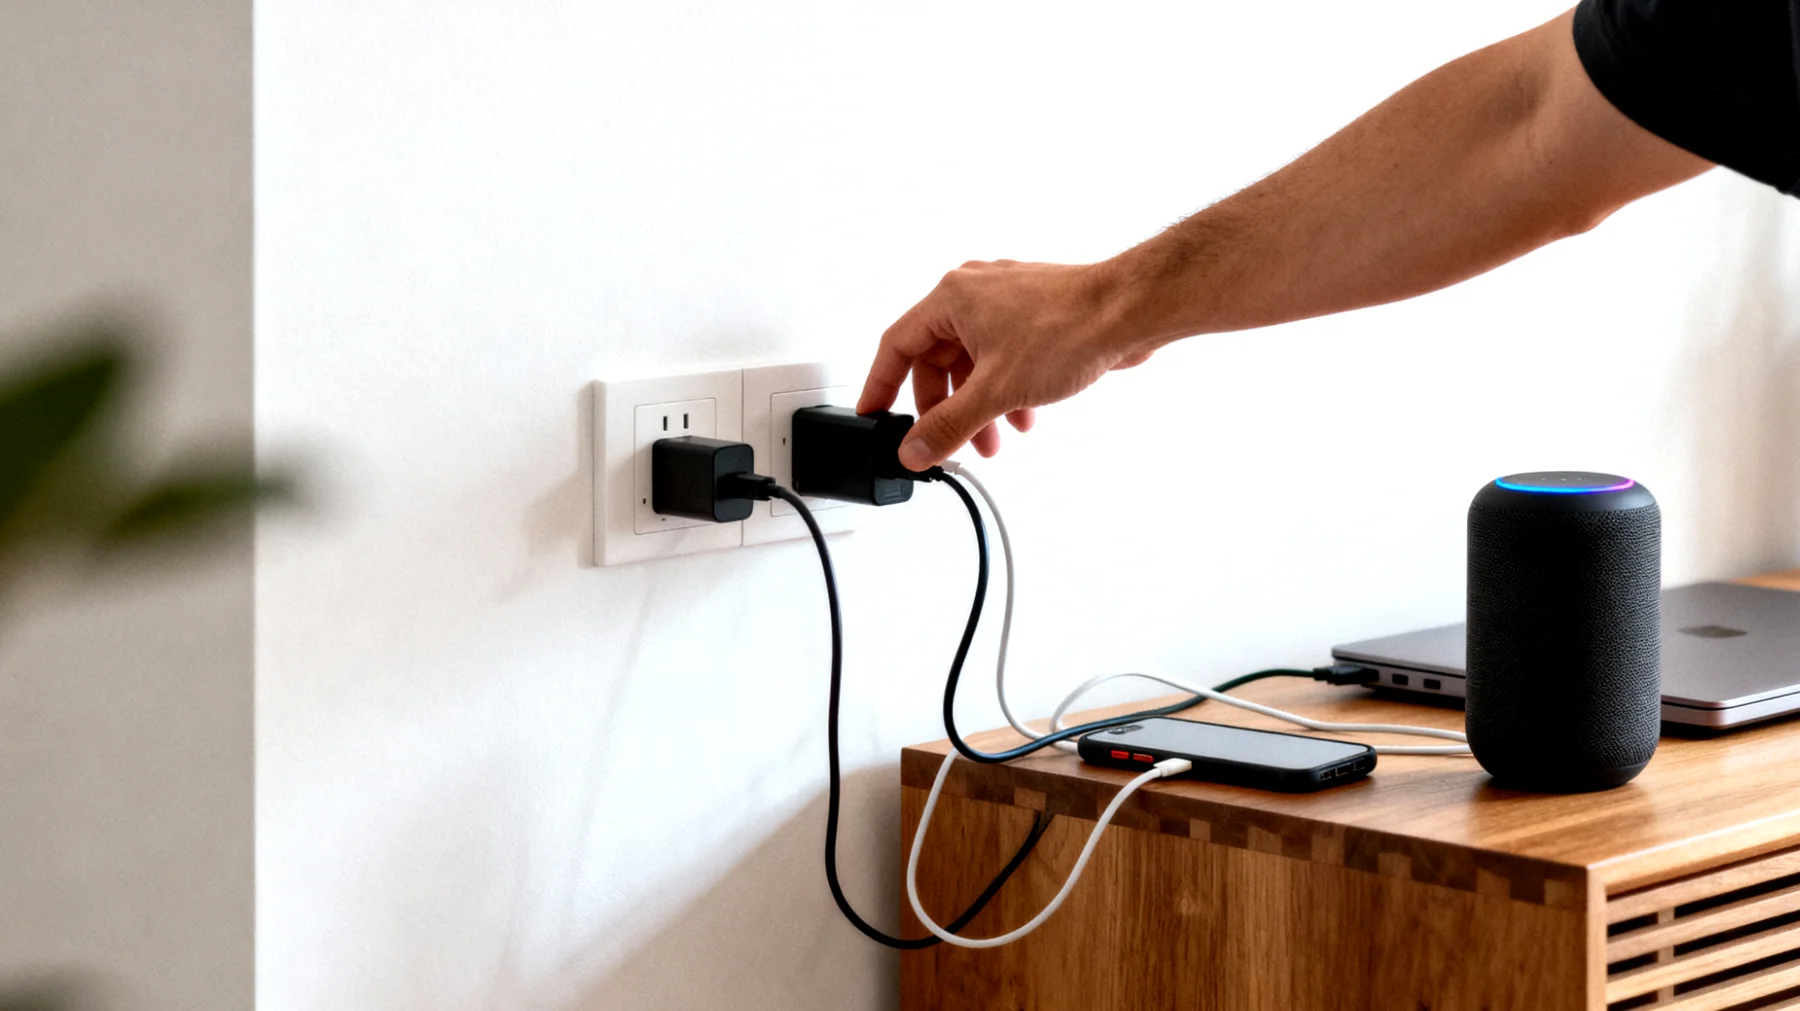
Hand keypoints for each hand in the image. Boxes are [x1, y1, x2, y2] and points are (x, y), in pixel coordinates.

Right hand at [858, 259, 1153, 470]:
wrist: (1130, 311)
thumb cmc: (1070, 327)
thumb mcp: (995, 390)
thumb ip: (949, 426)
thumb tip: (915, 449)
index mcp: (952, 298)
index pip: (897, 345)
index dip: (881, 385)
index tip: (875, 414)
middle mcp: (974, 293)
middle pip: (937, 359)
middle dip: (945, 408)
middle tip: (948, 441)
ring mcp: (1006, 301)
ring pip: (973, 362)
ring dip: (979, 405)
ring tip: (994, 440)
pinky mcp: (1034, 315)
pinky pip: (1003, 357)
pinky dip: (1006, 389)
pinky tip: (1023, 416)